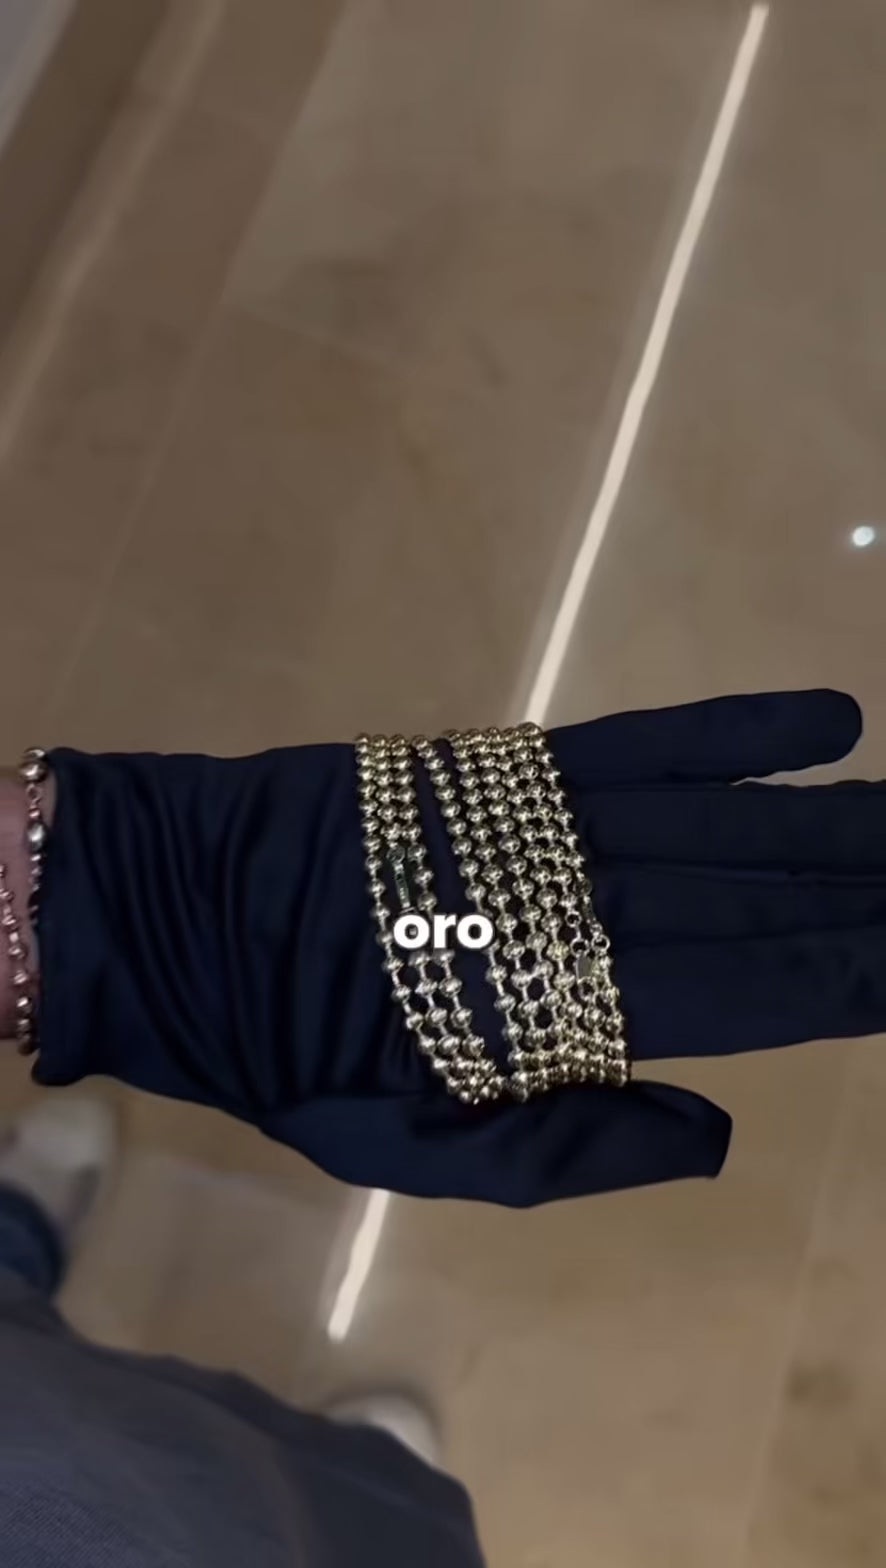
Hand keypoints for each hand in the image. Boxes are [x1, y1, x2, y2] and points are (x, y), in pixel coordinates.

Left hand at [19, 689, 885, 1205]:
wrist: (168, 917)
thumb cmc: (290, 1050)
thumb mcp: (415, 1150)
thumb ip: (571, 1145)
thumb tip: (721, 1132)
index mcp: (560, 1021)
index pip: (749, 997)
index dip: (850, 981)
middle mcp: (575, 914)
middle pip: (760, 905)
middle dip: (868, 900)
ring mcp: (544, 829)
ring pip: (727, 826)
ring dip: (840, 829)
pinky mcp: (505, 767)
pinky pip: (642, 742)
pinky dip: (735, 731)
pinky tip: (830, 723)